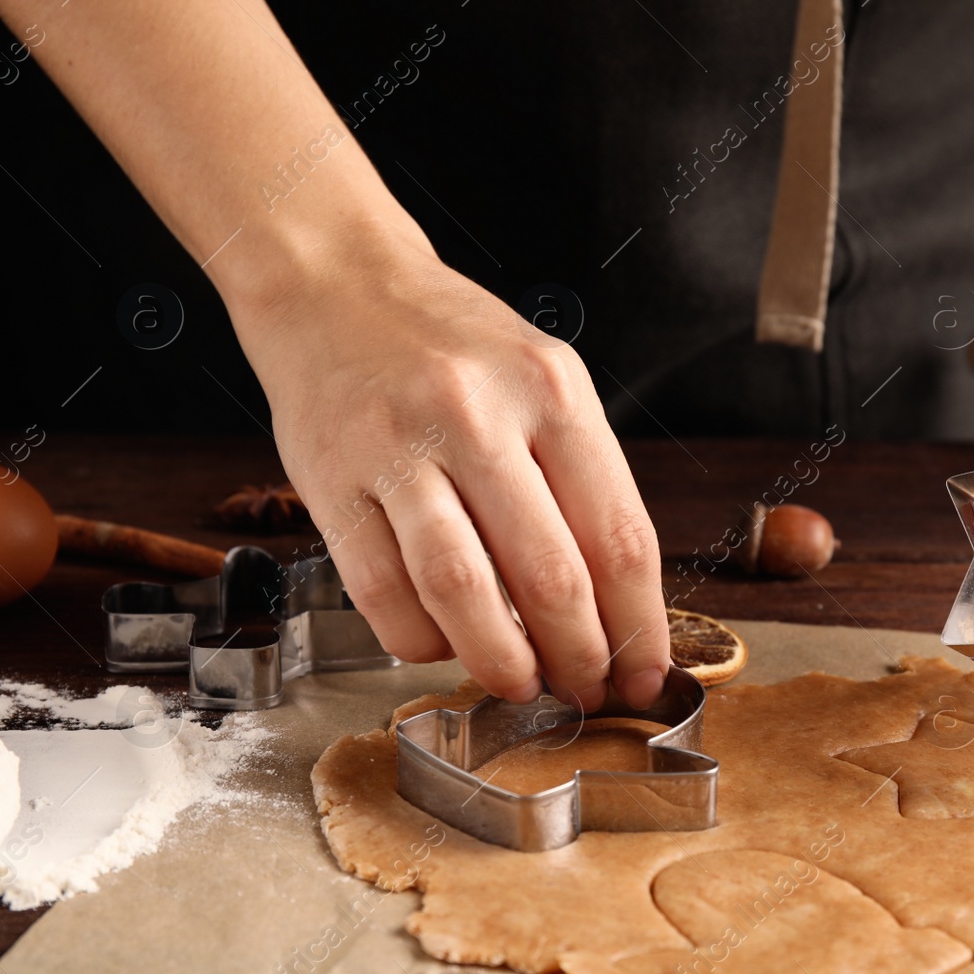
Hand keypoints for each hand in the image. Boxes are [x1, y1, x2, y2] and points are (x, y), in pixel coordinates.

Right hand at [227, 236, 669, 710]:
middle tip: (585, 690)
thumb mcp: (542, 382)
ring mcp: (398, 447)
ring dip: (501, 662)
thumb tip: (616, 610)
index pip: (618, 536)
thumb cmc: (454, 347)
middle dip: (579, 656)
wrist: (337, 283)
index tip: (644, 674)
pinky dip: (419, 640)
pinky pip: (382, 592)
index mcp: (551, 391)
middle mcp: (477, 414)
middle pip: (549, 575)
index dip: (640, 626)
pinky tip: (442, 644)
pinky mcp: (329, 479)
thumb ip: (580, 480)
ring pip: (463, 592)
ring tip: (521, 685)